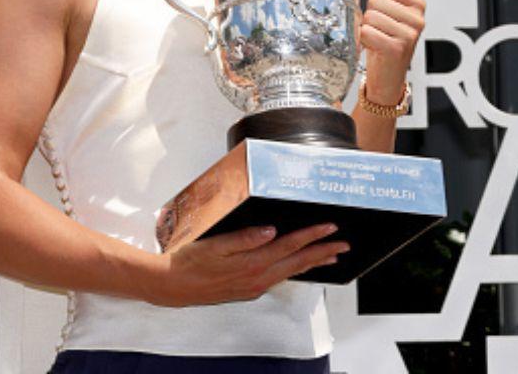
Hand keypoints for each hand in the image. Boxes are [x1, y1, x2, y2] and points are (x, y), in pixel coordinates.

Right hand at [149, 223, 348, 306]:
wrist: (174, 286)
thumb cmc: (190, 262)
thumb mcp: (214, 245)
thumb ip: (244, 238)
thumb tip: (270, 231)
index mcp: (252, 264)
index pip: (289, 247)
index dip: (311, 236)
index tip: (328, 228)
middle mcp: (257, 278)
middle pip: (297, 263)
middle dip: (321, 252)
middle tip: (342, 245)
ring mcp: (254, 286)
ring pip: (290, 272)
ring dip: (311, 263)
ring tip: (329, 257)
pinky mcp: (248, 290)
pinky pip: (278, 278)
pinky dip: (294, 270)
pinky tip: (296, 266)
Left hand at [361, 0, 425, 104]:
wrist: (387, 75)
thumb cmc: (385, 40)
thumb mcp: (386, 10)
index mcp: (417, 4)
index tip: (378, 10)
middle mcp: (417, 18)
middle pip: (374, 1)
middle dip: (368, 15)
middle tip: (377, 28)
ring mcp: (410, 33)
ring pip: (369, 16)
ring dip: (365, 28)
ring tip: (375, 37)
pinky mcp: (398, 48)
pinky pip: (366, 33)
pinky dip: (363, 40)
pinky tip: (373, 46)